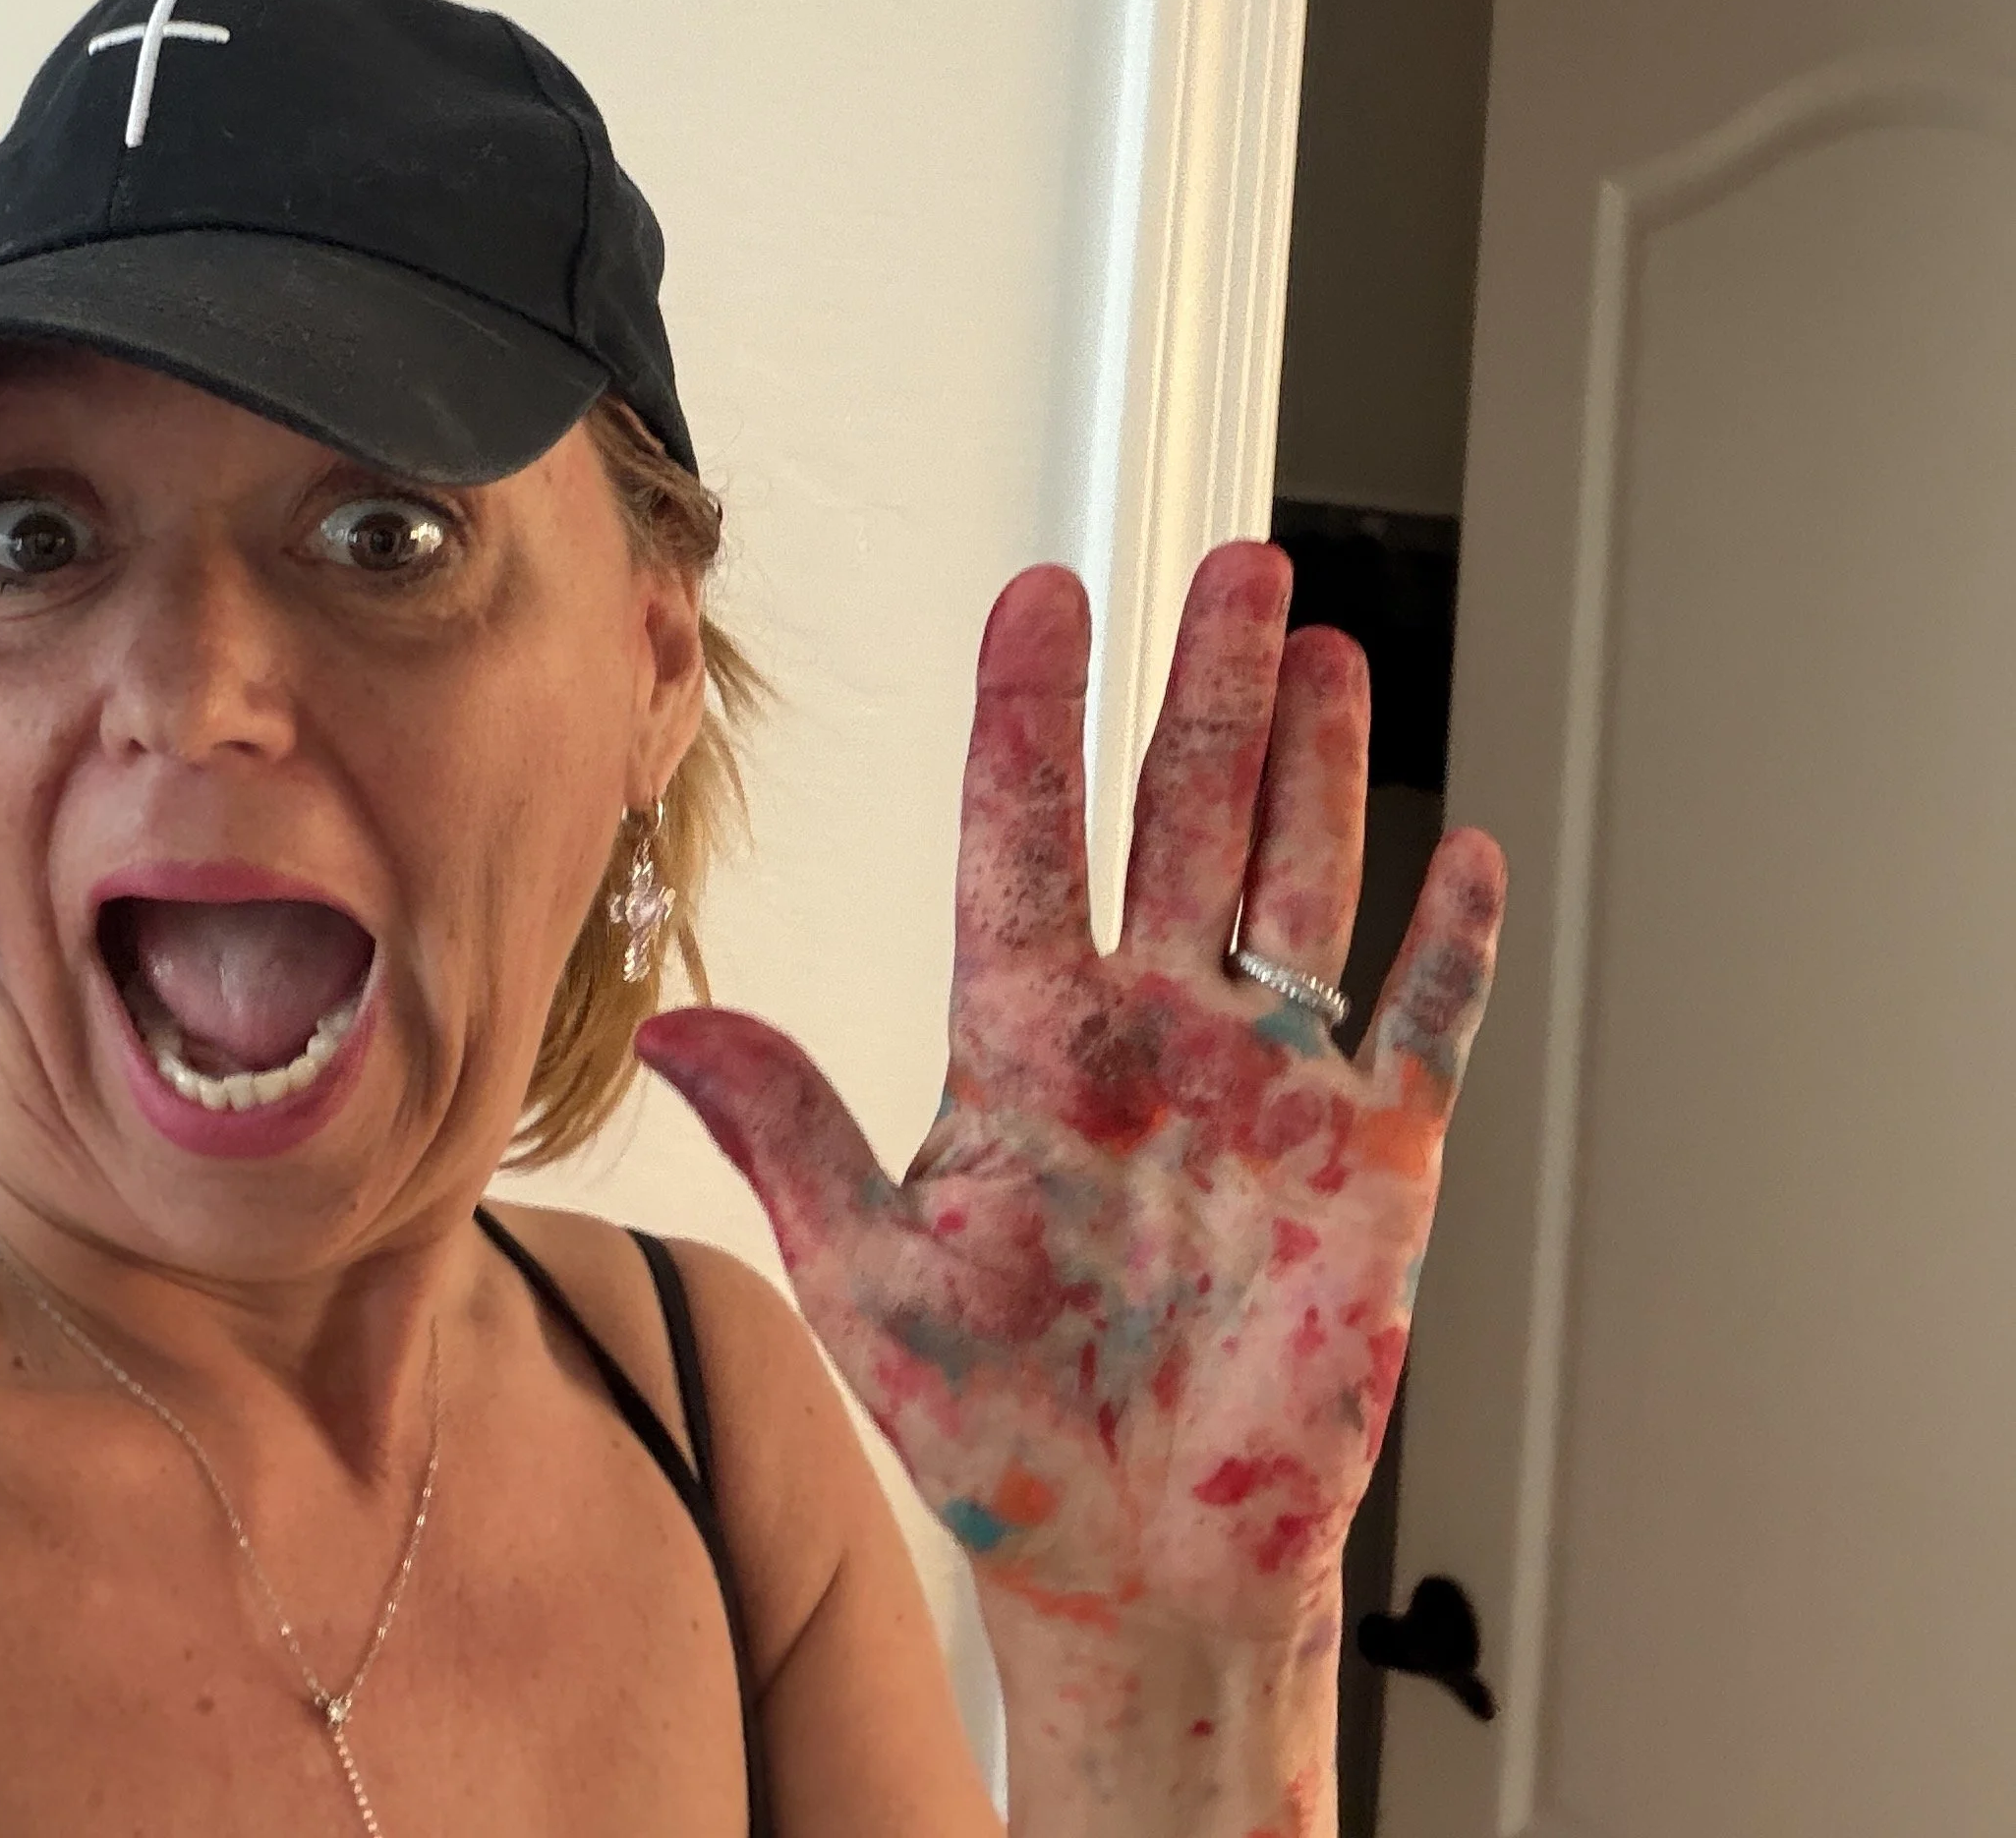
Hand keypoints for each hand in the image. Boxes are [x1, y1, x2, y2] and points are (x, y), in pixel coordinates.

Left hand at [638, 544, 1503, 1651]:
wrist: (1136, 1571)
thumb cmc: (993, 1435)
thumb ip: (792, 1134)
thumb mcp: (869, 1280)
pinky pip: (1420, 1025)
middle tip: (1237, 561)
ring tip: (1326, 646)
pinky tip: (1462, 852)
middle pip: (1185, 816)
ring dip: (1318, 765)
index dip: (1034, 712)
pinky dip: (1447, 944)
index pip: (1027, 835)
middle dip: (1211, 684)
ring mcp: (1266, 1085)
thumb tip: (670, 1025)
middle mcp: (1150, 1032)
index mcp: (1026, 1042)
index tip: (1043, 591)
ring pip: (1299, 882)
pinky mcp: (1370, 1160)